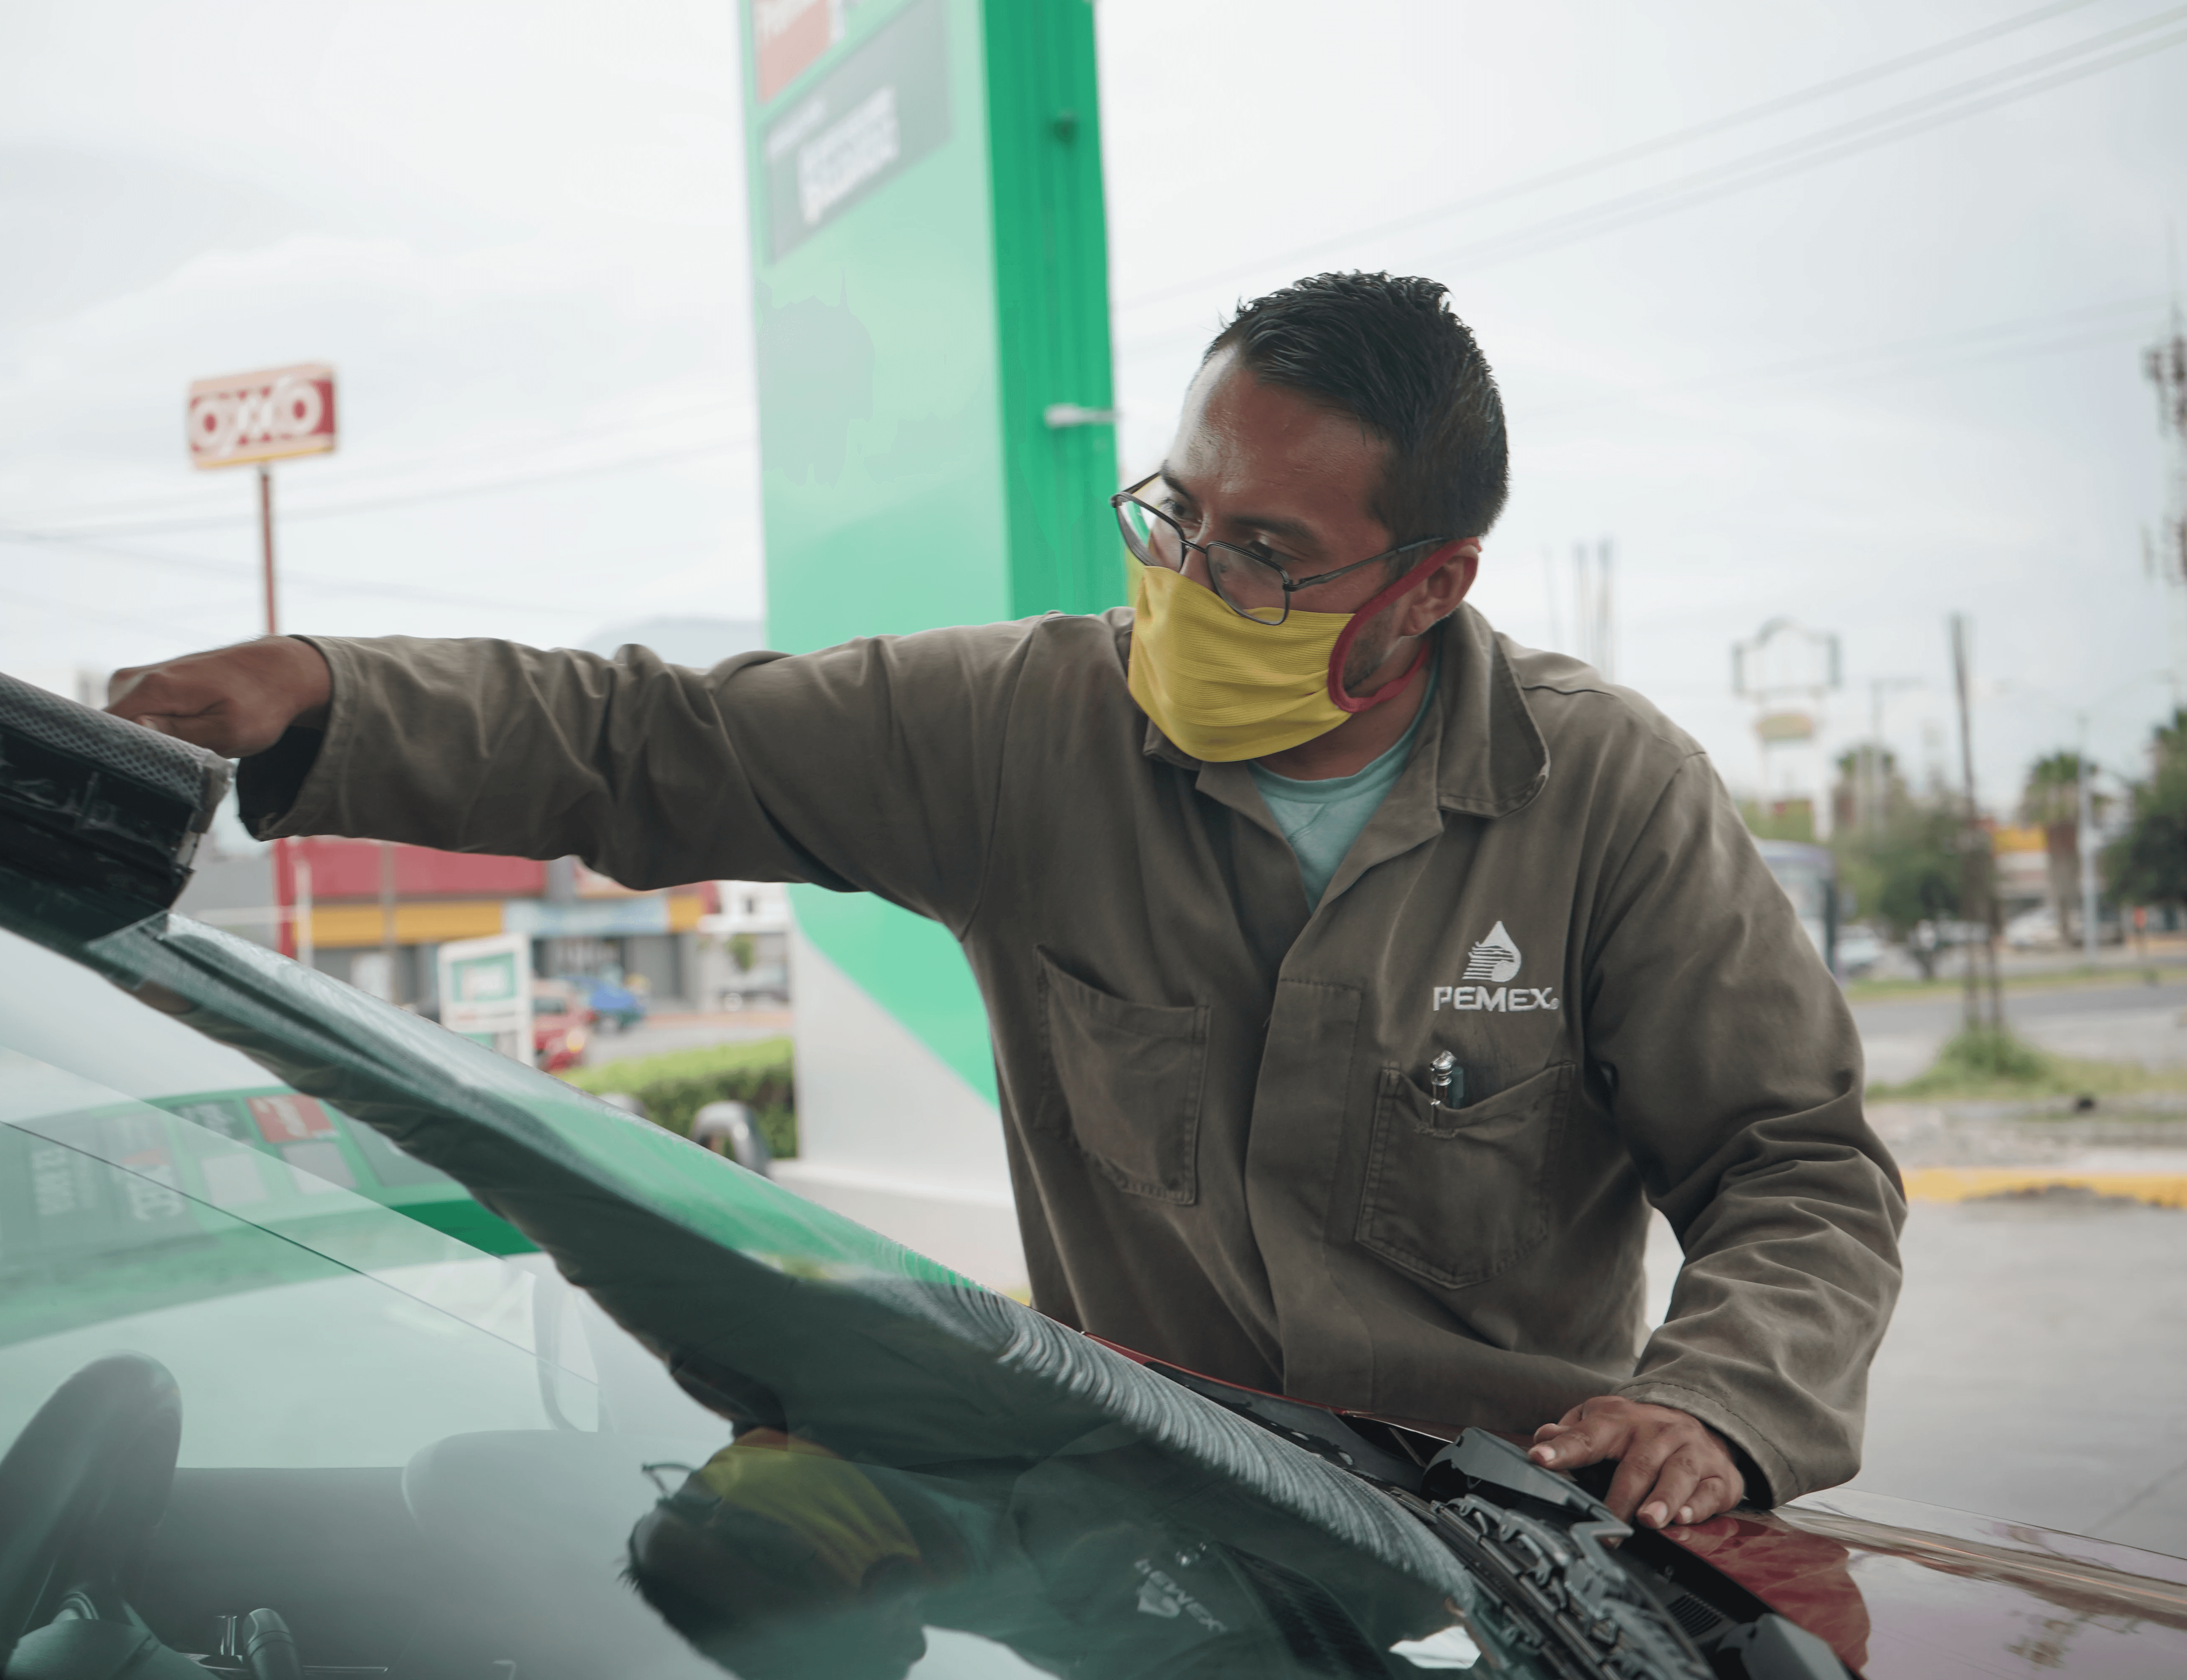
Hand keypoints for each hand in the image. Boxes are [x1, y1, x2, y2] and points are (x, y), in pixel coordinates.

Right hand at [106, 637, 331, 756]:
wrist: (276, 671)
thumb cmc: (260, 703)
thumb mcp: (227, 731)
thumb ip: (176, 735)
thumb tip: (130, 736)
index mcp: (151, 688)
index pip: (105, 732)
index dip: (123, 757)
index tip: (152, 769)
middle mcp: (132, 679)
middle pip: (112, 730)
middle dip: (140, 751)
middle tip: (181, 757)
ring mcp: (135, 678)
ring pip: (123, 725)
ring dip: (151, 741)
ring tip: (191, 740)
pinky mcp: (143, 683)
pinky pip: (135, 714)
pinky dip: (156, 729)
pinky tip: (186, 730)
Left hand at [1528, 1396, 1744, 1529]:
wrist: (1703, 1423)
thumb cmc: (1641, 1432)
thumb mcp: (1602, 1422)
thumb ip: (1572, 1434)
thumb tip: (1542, 1437)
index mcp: (1621, 1420)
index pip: (1587, 1435)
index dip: (1563, 1448)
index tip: (1539, 1458)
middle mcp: (1659, 1432)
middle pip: (1638, 1464)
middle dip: (1621, 1496)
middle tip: (1607, 1522)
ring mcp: (1693, 1452)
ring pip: (1678, 1475)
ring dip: (1663, 1499)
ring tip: (1649, 1520)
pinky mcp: (1721, 1476)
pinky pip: (1711, 1491)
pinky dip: (1699, 1506)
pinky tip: (1685, 1518)